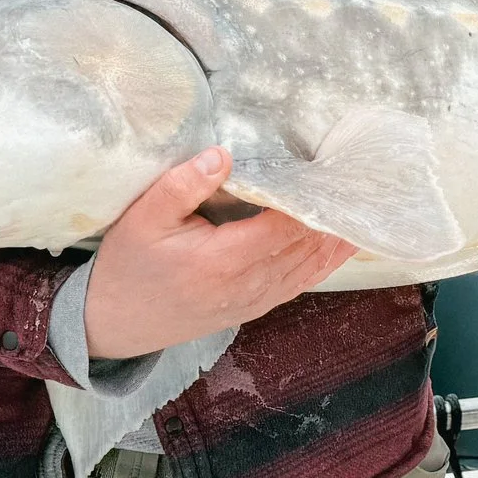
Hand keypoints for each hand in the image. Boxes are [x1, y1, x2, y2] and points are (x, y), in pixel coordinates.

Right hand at [84, 148, 355, 358]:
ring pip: (308, 267)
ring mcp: (253, 300)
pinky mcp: (254, 307)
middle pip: (304, 246)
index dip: (312, 201)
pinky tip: (344, 245)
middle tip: (360, 182)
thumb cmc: (128, 266)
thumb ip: (182, 185)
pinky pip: (299, 283)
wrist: (114, 324)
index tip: (333, 171)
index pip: (283, 227)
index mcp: (222, 260)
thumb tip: (223, 154)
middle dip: (332, 216)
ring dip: (336, 240)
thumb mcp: (142, 218)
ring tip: (364, 208)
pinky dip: (325, 263)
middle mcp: (246, 284)